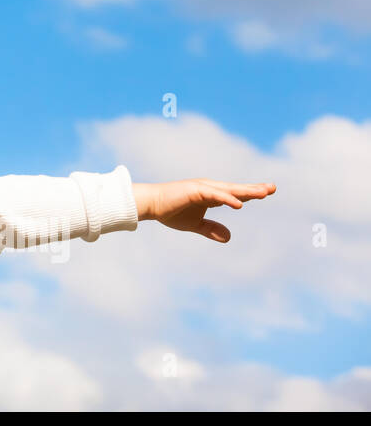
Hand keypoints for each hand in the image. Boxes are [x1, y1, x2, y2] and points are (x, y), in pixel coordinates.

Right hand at [132, 179, 275, 242]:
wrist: (151, 205)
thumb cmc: (170, 212)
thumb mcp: (194, 224)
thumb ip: (211, 229)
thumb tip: (229, 238)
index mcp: (210, 194)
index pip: (235, 193)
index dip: (250, 193)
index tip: (267, 193)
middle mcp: (209, 188)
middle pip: (236, 189)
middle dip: (254, 189)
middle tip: (272, 188)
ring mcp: (203, 187)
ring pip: (229, 190)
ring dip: (246, 191)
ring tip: (263, 193)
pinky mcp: (195, 190)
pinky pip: (215, 195)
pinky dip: (227, 199)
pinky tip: (239, 204)